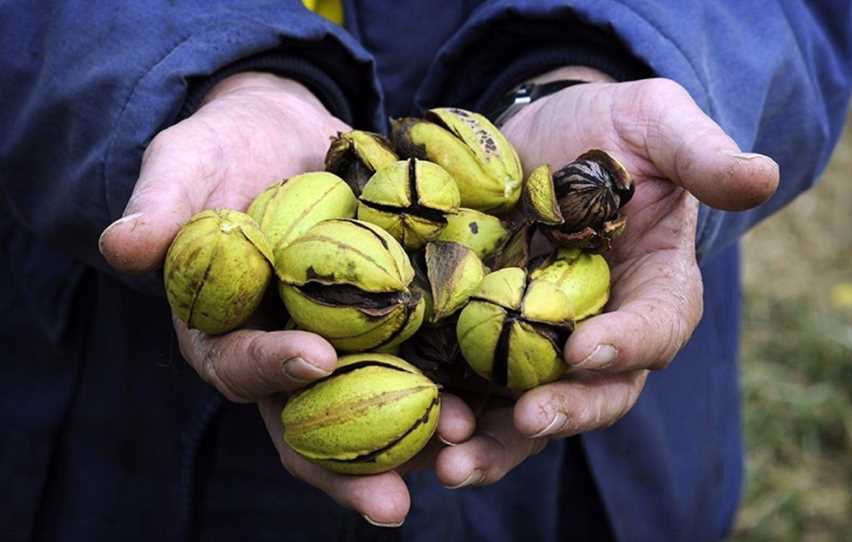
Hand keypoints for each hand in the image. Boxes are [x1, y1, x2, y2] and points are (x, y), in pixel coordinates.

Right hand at [98, 72, 474, 525]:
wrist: (287, 133)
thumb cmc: (226, 149)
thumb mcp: (188, 163)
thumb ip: (161, 203)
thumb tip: (120, 244)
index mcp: (224, 332)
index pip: (240, 366)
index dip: (273, 368)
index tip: (316, 358)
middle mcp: (283, 353)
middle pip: (311, 424)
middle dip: (350, 465)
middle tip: (392, 504)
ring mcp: (340, 343)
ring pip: (374, 406)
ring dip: (416, 439)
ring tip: (464, 453)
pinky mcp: (389, 322)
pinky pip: (421, 359)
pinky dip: (454, 380)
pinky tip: (495, 400)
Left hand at [435, 68, 778, 488]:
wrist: (541, 134)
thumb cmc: (610, 129)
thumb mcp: (656, 124)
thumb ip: (701, 154)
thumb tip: (763, 177)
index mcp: (655, 286)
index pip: (657, 326)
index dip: (629, 342)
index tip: (587, 347)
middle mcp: (602, 329)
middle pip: (597, 390)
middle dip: (564, 411)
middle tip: (527, 420)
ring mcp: (540, 340)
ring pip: (529, 406)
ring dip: (496, 443)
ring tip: (454, 460)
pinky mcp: (486, 337)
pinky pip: (472, 385)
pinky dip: (451, 411)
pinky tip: (419, 424)